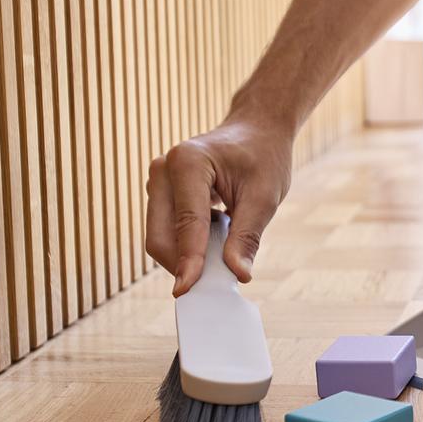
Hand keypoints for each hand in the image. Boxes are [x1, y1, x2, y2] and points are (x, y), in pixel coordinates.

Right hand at [145, 113, 293, 294]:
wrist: (256, 131)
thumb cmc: (263, 157)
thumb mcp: (265, 197)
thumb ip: (248, 237)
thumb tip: (238, 274)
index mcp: (187, 162)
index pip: (185, 223)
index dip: (188, 260)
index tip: (187, 290)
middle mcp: (163, 170)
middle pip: (159, 236)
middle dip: (184, 264)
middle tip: (217, 282)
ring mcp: (157, 181)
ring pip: (159, 237)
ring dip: (187, 255)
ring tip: (225, 246)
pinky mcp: (160, 193)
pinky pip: (166, 230)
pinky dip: (188, 244)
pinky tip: (218, 233)